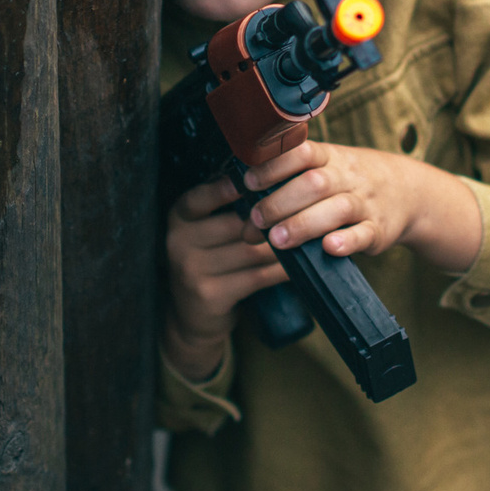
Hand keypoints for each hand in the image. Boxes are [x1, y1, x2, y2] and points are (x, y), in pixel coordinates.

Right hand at [163, 178, 287, 380]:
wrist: (194, 315)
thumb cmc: (212, 260)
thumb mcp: (207, 229)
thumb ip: (227, 205)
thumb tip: (270, 175)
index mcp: (179, 217)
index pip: (202, 196)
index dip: (229, 188)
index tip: (261, 180)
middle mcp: (179, 241)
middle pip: (236, 224)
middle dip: (273, 219)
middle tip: (307, 208)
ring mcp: (192, 270)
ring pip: (251, 251)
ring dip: (284, 245)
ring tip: (310, 235)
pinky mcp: (210, 295)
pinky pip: (257, 277)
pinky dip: (282, 270)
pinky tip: (302, 265)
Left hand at [239, 140, 483, 277]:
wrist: (408, 191)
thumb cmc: (351, 180)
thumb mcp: (328, 164)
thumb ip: (293, 172)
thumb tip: (244, 189)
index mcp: (330, 158)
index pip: (301, 153)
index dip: (273, 166)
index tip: (249, 182)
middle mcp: (347, 177)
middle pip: (314, 183)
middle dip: (281, 202)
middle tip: (255, 221)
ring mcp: (365, 203)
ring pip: (336, 208)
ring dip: (304, 224)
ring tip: (278, 240)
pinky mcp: (379, 229)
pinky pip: (365, 234)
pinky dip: (347, 241)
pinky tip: (329, 247)